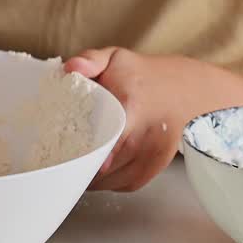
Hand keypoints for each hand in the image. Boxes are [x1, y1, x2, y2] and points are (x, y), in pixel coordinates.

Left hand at [64, 48, 198, 191]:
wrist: (184, 89)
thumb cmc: (142, 75)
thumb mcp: (115, 58)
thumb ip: (91, 60)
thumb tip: (71, 67)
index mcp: (132, 106)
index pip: (108, 138)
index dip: (86, 153)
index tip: (65, 156)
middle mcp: (146, 135)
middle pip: (105, 165)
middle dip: (79, 167)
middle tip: (58, 163)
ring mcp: (153, 154)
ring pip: (114, 180)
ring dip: (91, 179)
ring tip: (72, 168)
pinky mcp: (155, 167)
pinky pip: (127, 184)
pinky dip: (108, 183)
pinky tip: (95, 174)